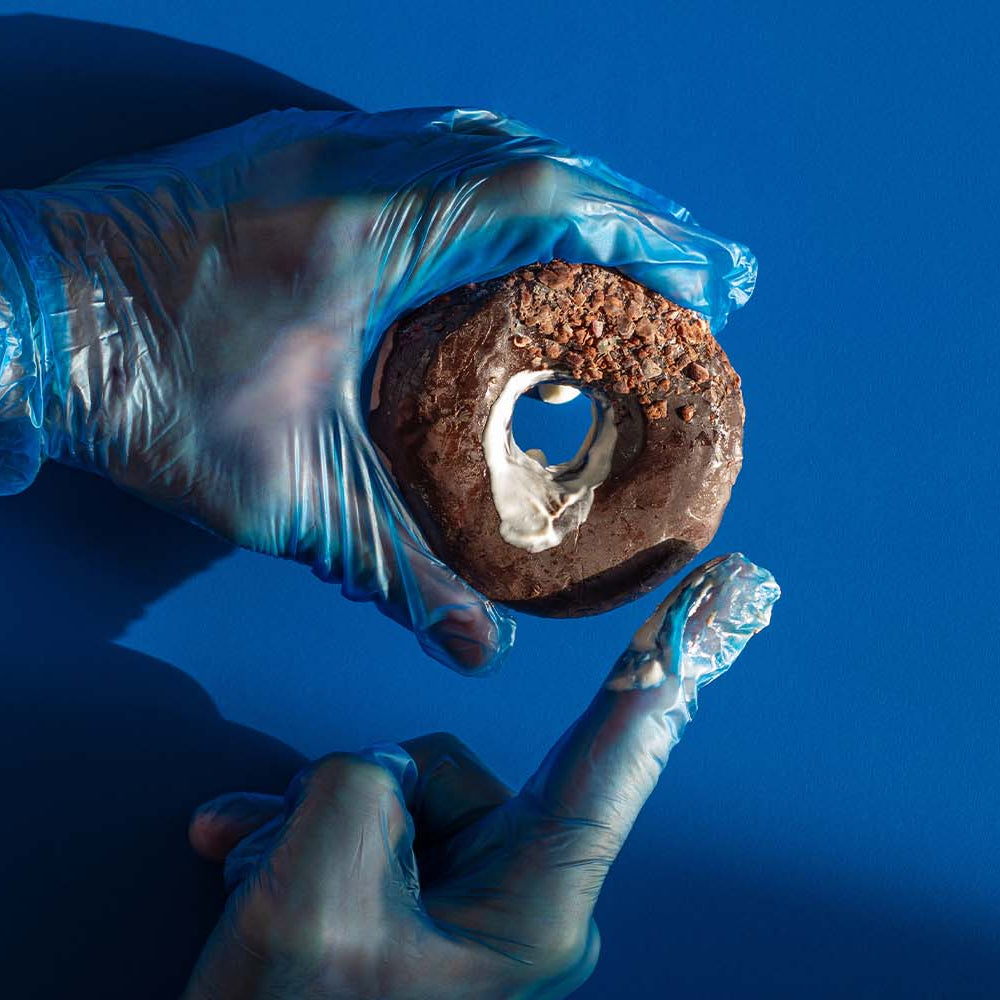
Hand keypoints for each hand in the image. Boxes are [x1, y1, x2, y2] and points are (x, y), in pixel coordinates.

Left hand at [0, 108, 754, 671]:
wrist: (21, 320)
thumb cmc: (138, 392)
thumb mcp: (284, 496)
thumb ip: (395, 569)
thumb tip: (478, 650)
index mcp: (365, 227)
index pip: (540, 198)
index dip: (641, 232)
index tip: (710, 275)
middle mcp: (350, 161)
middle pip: (529, 154)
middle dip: (632, 207)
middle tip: (705, 265)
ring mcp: (316, 144)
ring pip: (480, 137)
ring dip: (569, 184)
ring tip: (635, 239)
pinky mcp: (290, 153)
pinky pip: (426, 141)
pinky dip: (499, 175)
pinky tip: (522, 218)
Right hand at [182, 554, 778, 999]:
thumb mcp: (314, 888)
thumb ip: (361, 782)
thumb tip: (372, 776)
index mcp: (532, 915)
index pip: (611, 764)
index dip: (662, 669)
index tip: (725, 596)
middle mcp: (519, 904)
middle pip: (446, 771)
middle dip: (357, 797)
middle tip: (290, 875)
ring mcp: (471, 906)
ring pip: (397, 794)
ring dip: (312, 825)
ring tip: (260, 883)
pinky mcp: (429, 905)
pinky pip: (373, 828)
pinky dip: (305, 840)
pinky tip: (250, 859)